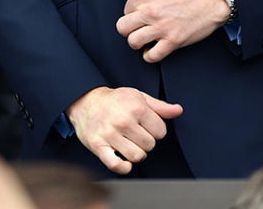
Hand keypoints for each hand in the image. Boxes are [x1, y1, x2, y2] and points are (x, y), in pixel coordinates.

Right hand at [67, 86, 182, 173]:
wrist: (84, 100)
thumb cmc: (114, 100)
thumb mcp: (138, 96)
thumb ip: (159, 106)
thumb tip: (178, 110)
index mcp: (136, 107)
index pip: (161, 132)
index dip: (155, 130)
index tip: (146, 126)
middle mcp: (123, 120)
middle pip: (150, 145)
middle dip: (146, 142)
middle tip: (136, 135)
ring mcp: (109, 134)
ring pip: (137, 156)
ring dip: (135, 153)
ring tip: (129, 144)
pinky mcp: (98, 145)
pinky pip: (116, 165)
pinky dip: (123, 167)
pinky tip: (124, 160)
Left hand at [114, 0, 230, 62]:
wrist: (212, 0)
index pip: (125, 10)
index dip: (131, 13)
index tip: (140, 14)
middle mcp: (150, 12)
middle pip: (122, 27)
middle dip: (127, 29)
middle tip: (136, 28)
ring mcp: (161, 28)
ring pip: (133, 42)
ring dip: (137, 42)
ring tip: (144, 38)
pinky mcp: (173, 41)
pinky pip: (152, 56)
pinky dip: (149, 56)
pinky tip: (152, 49)